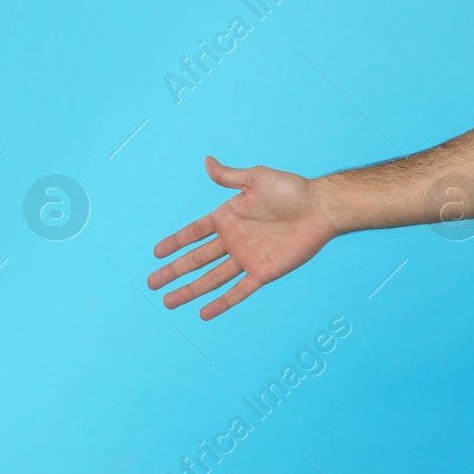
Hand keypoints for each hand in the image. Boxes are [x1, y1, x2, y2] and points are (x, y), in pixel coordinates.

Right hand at [148, 156, 340, 319]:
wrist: (321, 208)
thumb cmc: (292, 190)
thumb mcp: (257, 179)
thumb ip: (230, 176)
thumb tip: (207, 161)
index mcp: (229, 217)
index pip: (194, 232)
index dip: (175, 242)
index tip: (155, 253)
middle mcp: (234, 240)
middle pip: (197, 259)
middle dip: (174, 271)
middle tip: (151, 283)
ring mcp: (248, 257)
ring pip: (212, 278)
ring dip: (191, 290)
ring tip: (169, 301)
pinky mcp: (264, 271)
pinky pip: (239, 291)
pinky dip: (222, 303)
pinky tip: (205, 313)